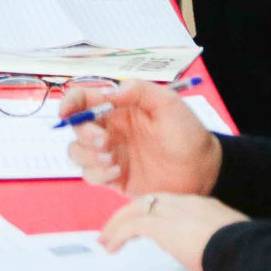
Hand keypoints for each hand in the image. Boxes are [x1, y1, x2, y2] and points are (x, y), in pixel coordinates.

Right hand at [61, 76, 220, 197]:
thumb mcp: (168, 102)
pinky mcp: (114, 179)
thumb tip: (108, 92)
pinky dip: (98, 173)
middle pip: (76, 128)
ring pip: (77, 153)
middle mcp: (110, 130)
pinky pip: (91, 175)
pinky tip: (119, 172)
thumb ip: (138, 91)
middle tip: (105, 141)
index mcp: (119, 108)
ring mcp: (110, 155)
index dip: (70, 103)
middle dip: (84, 133)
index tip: (67, 112)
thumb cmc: (187, 132)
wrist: (203, 170)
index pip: (84, 100)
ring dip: (87, 155)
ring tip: (112, 159)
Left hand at [99, 192, 247, 270]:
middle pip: (147, 200)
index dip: (151, 212)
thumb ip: (213, 240)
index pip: (168, 202)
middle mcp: (184, 202)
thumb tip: (208, 252)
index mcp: (201, 204)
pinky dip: (117, 234)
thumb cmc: (241, 249)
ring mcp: (172, 212)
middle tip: (113, 230)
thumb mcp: (227, 239)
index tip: (142, 224)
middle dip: (127, 214)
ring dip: (117, 224)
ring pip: (134, 209)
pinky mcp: (161, 226)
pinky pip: (131, 226)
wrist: (241, 248)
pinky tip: (111, 246)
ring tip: (105, 240)